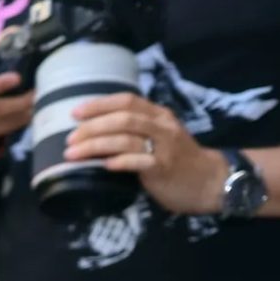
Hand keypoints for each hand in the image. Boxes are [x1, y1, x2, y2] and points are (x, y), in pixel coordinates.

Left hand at [65, 92, 222, 215]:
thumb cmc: (178, 158)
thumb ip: (136, 129)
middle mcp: (162, 126)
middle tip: (69, 138)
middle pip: (122, 119)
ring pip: (125, 139)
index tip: (75, 112)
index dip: (99, 104)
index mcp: (159, 115)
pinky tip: (102, 165)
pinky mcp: (163, 168)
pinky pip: (137, 161)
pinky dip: (117, 161)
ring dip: (95, 145)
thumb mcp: (160, 136)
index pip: (127, 100)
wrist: (209, 180)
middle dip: (91, 127)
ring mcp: (164, 147)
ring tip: (73, 153)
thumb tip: (95, 129)